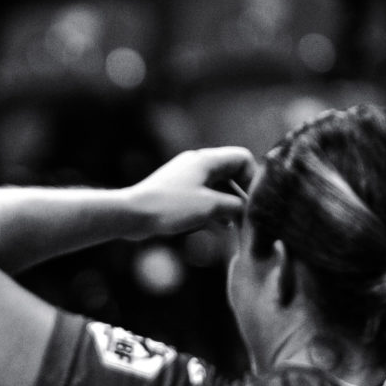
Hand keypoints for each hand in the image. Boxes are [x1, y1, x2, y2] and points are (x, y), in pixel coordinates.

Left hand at [126, 147, 256, 239]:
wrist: (132, 214)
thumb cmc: (171, 207)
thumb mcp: (210, 207)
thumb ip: (235, 206)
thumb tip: (249, 210)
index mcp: (206, 160)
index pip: (242, 158)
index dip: (252, 179)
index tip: (253, 202)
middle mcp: (197, 164)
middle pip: (231, 174)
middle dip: (242, 195)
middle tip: (249, 218)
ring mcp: (186, 178)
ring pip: (218, 187)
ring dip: (229, 205)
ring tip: (236, 226)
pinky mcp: (177, 192)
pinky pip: (203, 197)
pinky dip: (214, 209)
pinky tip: (220, 226)